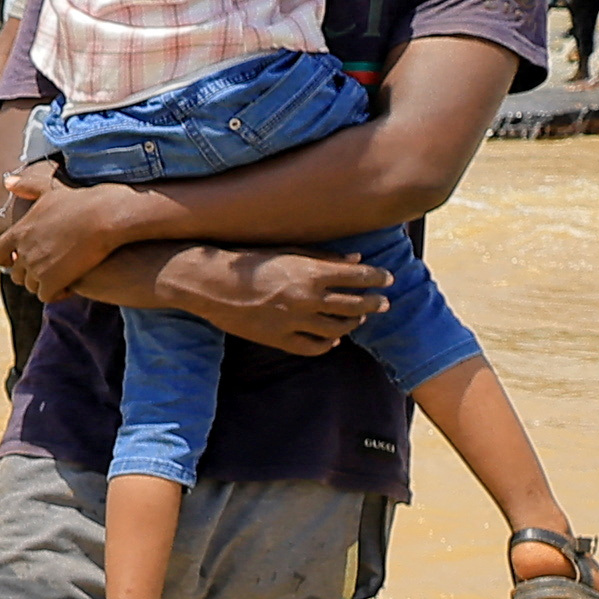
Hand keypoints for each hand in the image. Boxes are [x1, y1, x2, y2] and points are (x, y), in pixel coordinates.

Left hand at [0, 160, 131, 302]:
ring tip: (62, 276)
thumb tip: (8, 181)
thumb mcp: (51, 190)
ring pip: (31, 286)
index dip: (6, 260)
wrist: (106, 217)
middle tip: (48, 269)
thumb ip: (27, 187)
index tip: (18, 260)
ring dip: (44, 284)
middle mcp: (23, 251)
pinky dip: (57, 293)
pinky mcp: (52, 281)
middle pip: (15, 274)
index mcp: (19, 231)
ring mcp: (36, 268)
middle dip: (28, 273)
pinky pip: (46, 296)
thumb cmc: (83, 201)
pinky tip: (70, 285)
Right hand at [154, 245, 395, 356]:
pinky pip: (313, 347)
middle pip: (354, 305)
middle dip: (374, 303)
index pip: (358, 276)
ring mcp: (293, 321)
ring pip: (337, 328)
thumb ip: (324, 257)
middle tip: (384, 302)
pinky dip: (328, 344)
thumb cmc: (248, 260)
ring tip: (358, 319)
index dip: (377, 278)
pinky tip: (333, 338)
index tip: (387, 278)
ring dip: (353, 323)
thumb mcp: (288, 250)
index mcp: (310, 272)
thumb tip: (357, 260)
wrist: (210, 284)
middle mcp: (306, 298)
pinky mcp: (279, 339)